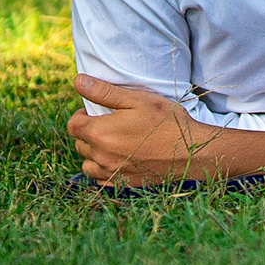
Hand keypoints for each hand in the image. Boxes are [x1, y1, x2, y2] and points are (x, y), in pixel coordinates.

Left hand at [69, 74, 209, 184]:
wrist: (191, 152)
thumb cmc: (167, 122)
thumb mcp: (138, 100)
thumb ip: (104, 92)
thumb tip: (78, 81)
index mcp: (99, 133)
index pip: (73, 125)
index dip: (81, 116)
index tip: (96, 112)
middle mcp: (100, 155)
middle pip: (79, 143)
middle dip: (89, 133)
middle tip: (110, 125)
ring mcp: (110, 172)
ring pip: (87, 163)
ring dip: (93, 153)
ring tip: (113, 143)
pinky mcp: (121, 183)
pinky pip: (99, 179)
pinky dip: (103, 169)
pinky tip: (118, 159)